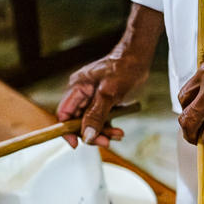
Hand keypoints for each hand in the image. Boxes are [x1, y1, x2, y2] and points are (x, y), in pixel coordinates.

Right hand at [56, 3, 163, 147]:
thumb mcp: (109, 94)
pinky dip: (109, 127)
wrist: (139, 59)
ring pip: (92, 123)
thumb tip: (87, 136)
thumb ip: (97, 115)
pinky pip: (102, 120)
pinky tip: (119, 132)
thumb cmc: (123, 69)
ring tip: (118, 135)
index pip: (63, 114)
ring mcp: (93, 99)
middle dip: (91, 133)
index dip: (66, 130)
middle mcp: (82, 94)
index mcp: (77, 88)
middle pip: (78, 121)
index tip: (76, 144)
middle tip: (106, 141)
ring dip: (103, 132)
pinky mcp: (104, 102)